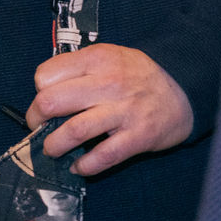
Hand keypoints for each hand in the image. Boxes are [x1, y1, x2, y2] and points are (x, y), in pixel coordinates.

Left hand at [27, 44, 192, 174]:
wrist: (183, 89)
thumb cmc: (137, 74)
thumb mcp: (110, 55)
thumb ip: (80, 66)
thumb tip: (45, 87)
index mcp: (97, 59)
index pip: (46, 75)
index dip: (39, 91)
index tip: (44, 100)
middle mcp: (108, 83)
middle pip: (51, 102)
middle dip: (36, 119)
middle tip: (39, 127)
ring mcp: (123, 111)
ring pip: (72, 131)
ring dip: (54, 146)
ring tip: (52, 149)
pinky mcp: (137, 137)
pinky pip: (102, 156)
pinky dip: (84, 166)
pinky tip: (78, 166)